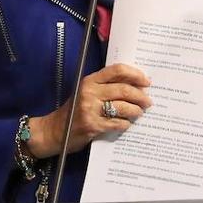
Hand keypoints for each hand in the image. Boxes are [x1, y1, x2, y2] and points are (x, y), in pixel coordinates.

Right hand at [26, 63, 151, 157]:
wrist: (54, 131)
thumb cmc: (75, 111)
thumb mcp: (87, 93)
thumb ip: (106, 87)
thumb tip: (136, 86)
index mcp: (90, 80)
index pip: (117, 70)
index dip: (135, 74)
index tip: (146, 81)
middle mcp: (89, 92)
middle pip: (124, 89)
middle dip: (140, 96)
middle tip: (148, 101)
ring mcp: (90, 109)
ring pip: (123, 107)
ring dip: (136, 111)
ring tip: (139, 113)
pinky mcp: (92, 125)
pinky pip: (117, 123)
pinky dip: (125, 124)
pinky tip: (126, 124)